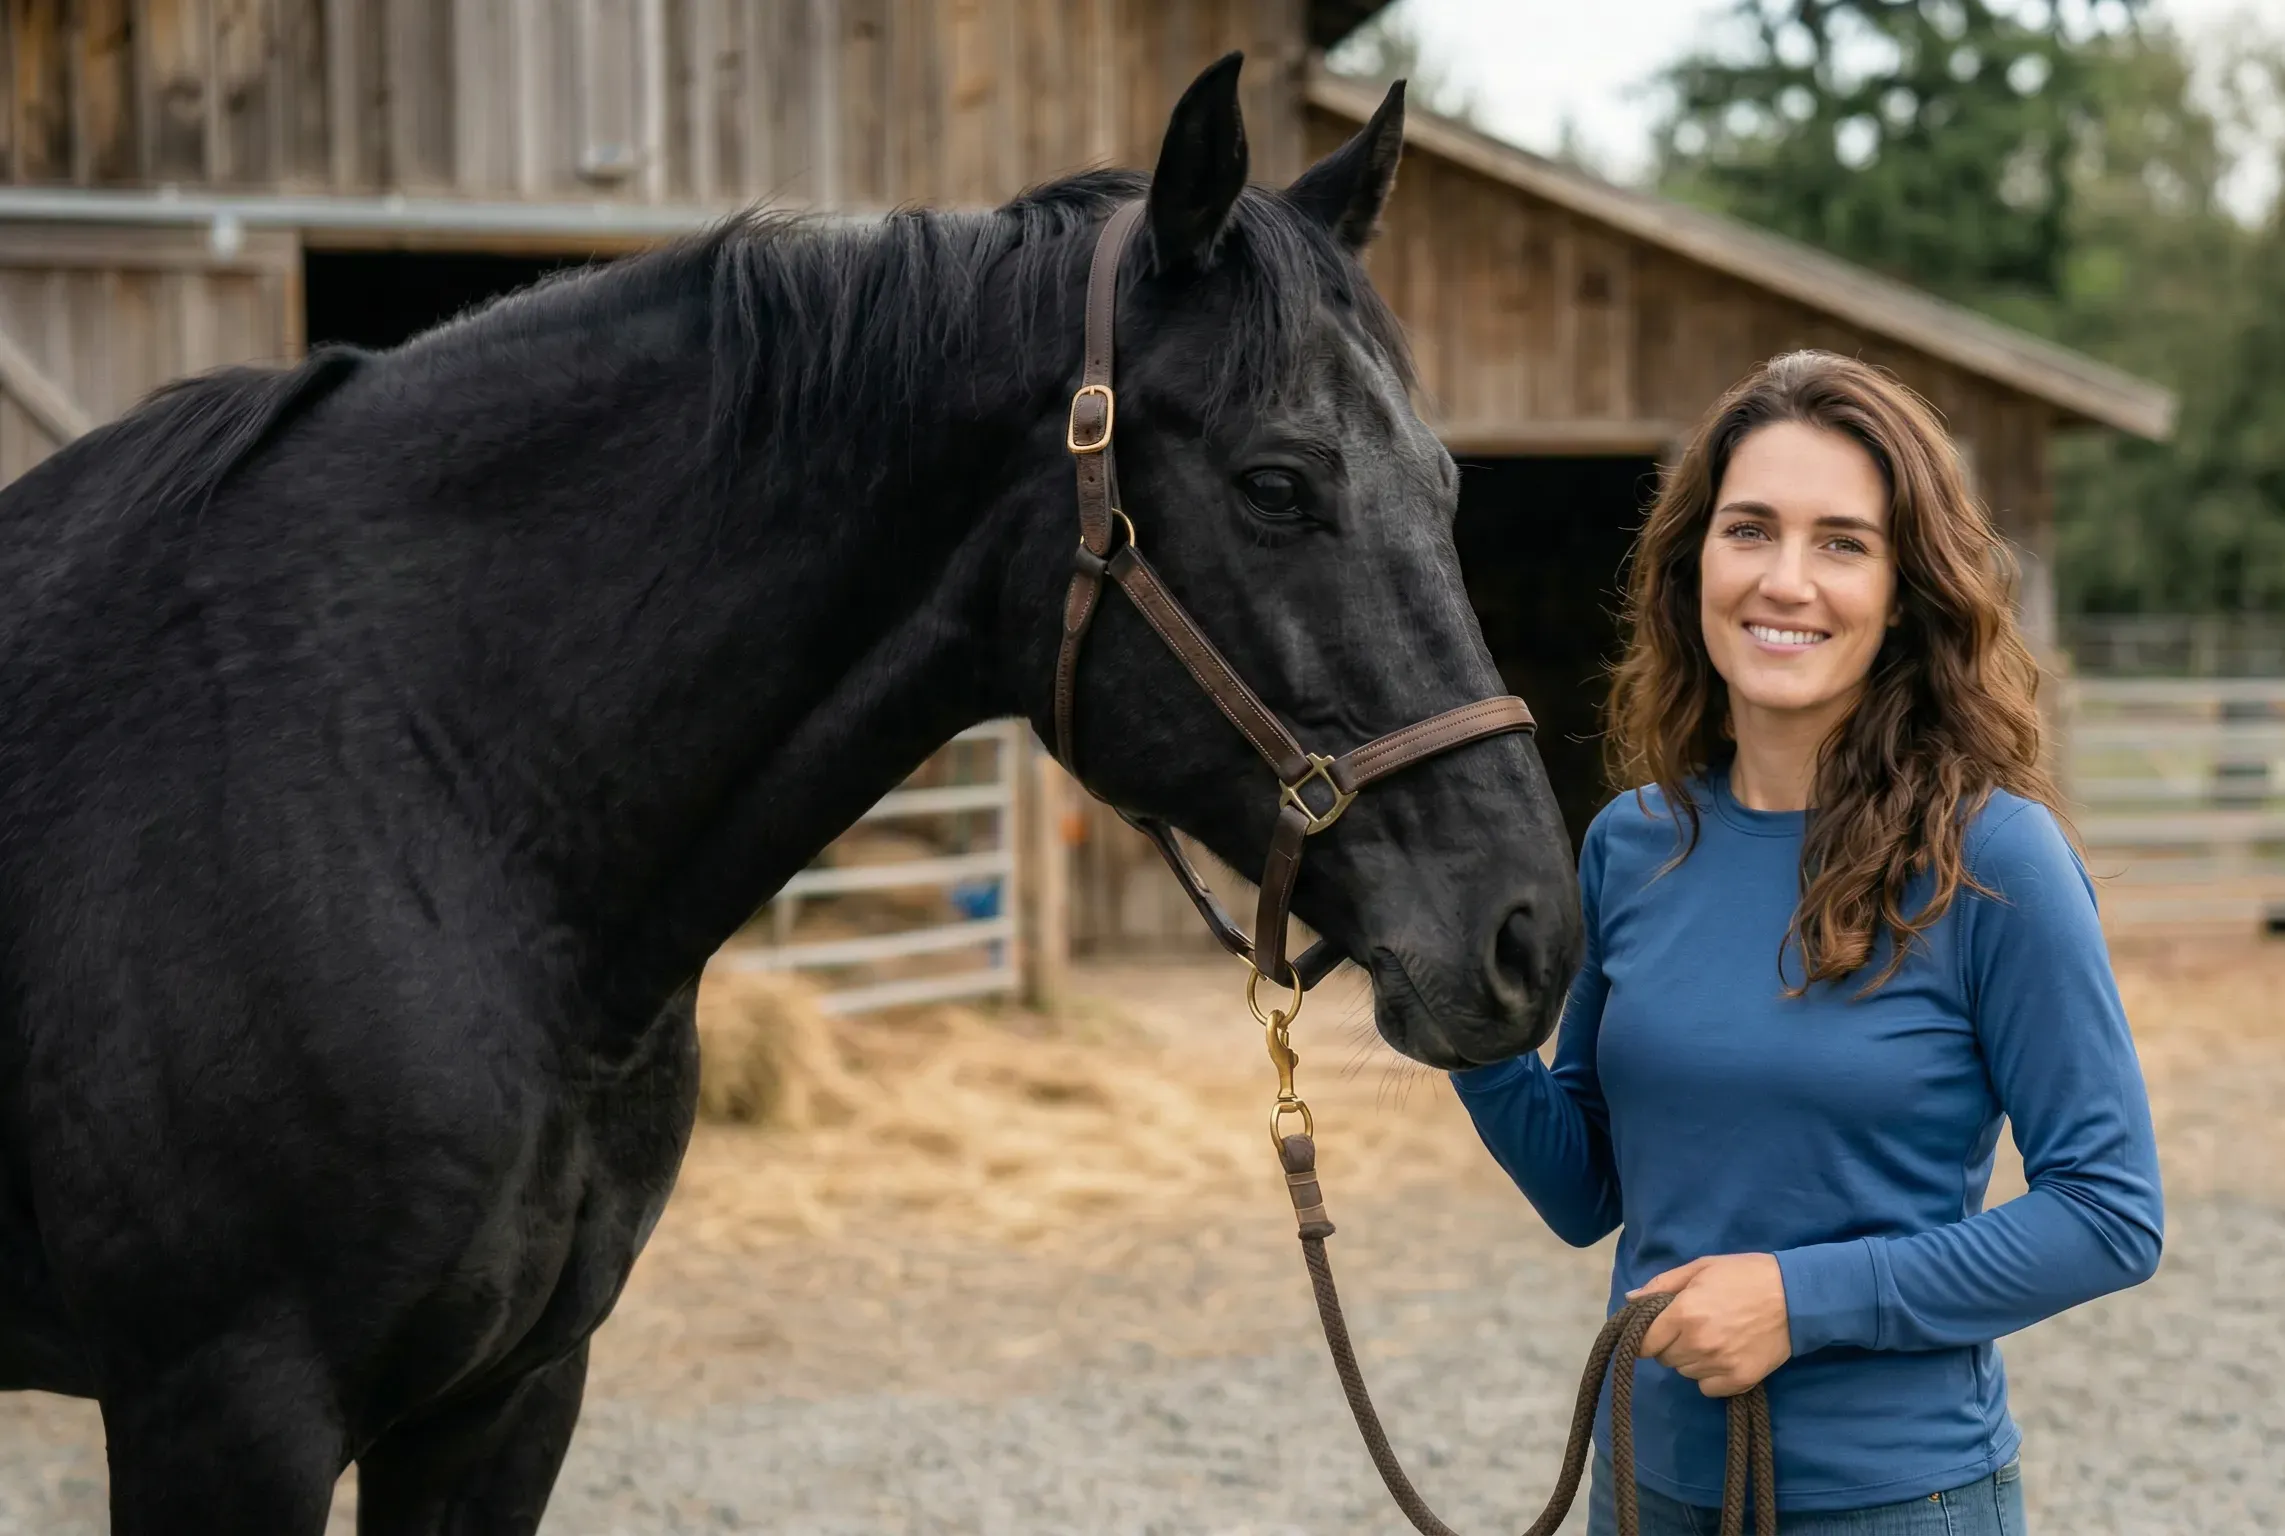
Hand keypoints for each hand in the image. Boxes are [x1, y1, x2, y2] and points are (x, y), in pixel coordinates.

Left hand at [1630, 1253, 1790, 1396]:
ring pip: (1686, 1373)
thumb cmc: (1744, 1275)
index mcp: (1683, 1314)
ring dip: (1692, 1360)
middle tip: (1692, 1327)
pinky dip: (1712, 1376)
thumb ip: (1662, 1286)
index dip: (1648, 1337)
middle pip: (1665, 1359)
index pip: (1644, 1344)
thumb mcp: (1700, 1269)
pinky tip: (1726, 1355)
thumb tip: (1630, 1300)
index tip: (1659, 1329)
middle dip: (1671, 1344)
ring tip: (1714, 1338)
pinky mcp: (1741, 1380)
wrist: (1796, 1295)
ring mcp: (1720, 1365)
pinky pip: (1708, 1388)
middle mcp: (1698, 1344)